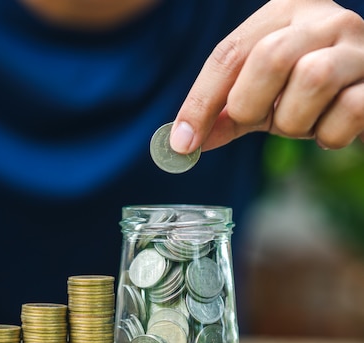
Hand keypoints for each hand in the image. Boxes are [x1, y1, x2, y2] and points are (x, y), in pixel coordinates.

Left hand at [170, 0, 363, 152]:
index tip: (182, 143)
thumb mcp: (260, 96)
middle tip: (258, 121)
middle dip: (251, 104)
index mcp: (283, 12)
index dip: (200, 102)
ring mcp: (359, 46)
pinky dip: (329, 135)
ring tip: (302, 123)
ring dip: (294, 121)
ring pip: (313, 79)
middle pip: (270, 56)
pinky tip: (329, 131)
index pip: (228, 54)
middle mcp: (324, 19)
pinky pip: (349, 110)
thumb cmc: (306, 93)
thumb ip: (225, 114)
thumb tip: (182, 143)